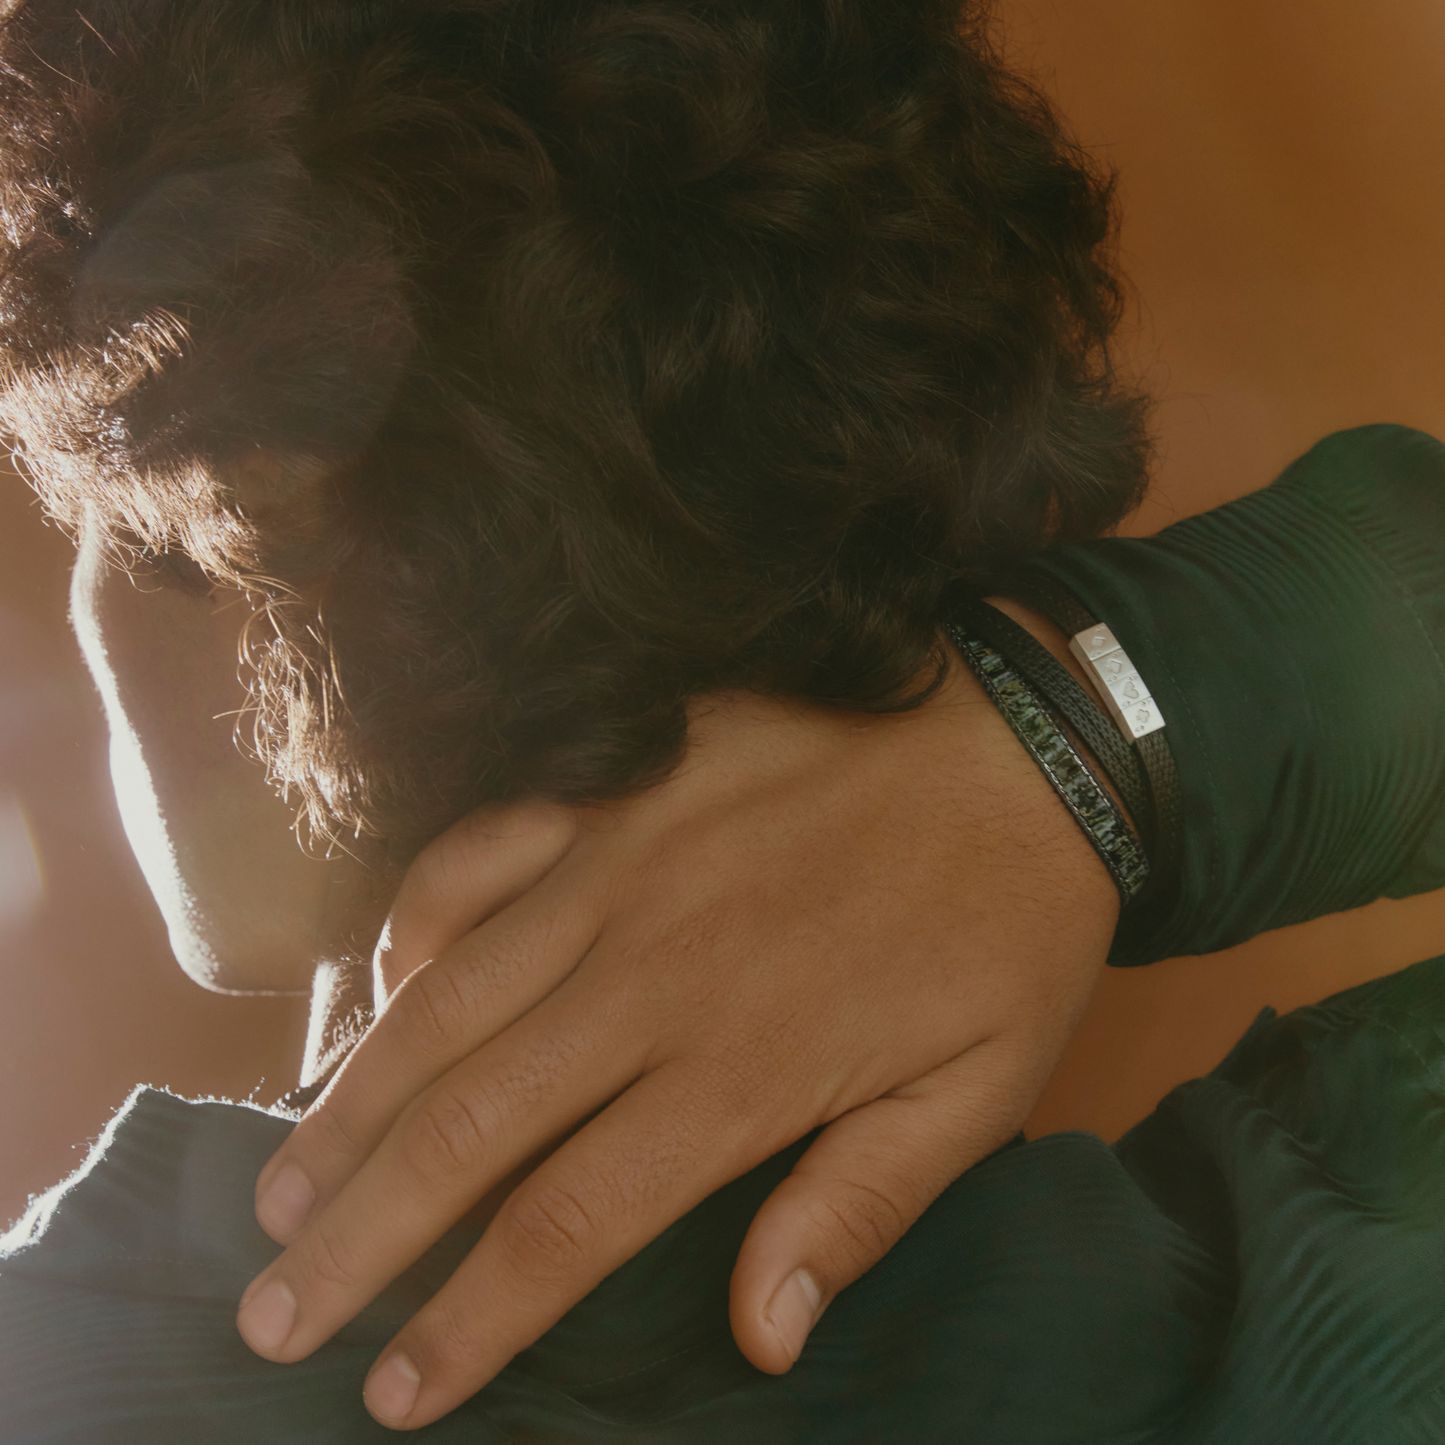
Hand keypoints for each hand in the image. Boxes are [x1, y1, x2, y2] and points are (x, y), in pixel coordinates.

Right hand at [237, 627, 1117, 1430]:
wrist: (1021, 739)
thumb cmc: (1006, 922)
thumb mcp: (980, 1086)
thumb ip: (858, 1208)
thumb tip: (758, 1339)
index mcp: (741, 1064)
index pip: (567, 1221)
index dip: (471, 1319)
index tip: (395, 1396)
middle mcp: (651, 971)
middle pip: (468, 1123)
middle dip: (361, 1236)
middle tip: (272, 1318)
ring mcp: (618, 864)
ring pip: (445, 1000)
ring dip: (351, 1103)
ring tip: (280, 1193)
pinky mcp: (614, 786)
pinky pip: (476, 854)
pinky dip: (411, 925)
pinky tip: (376, 988)